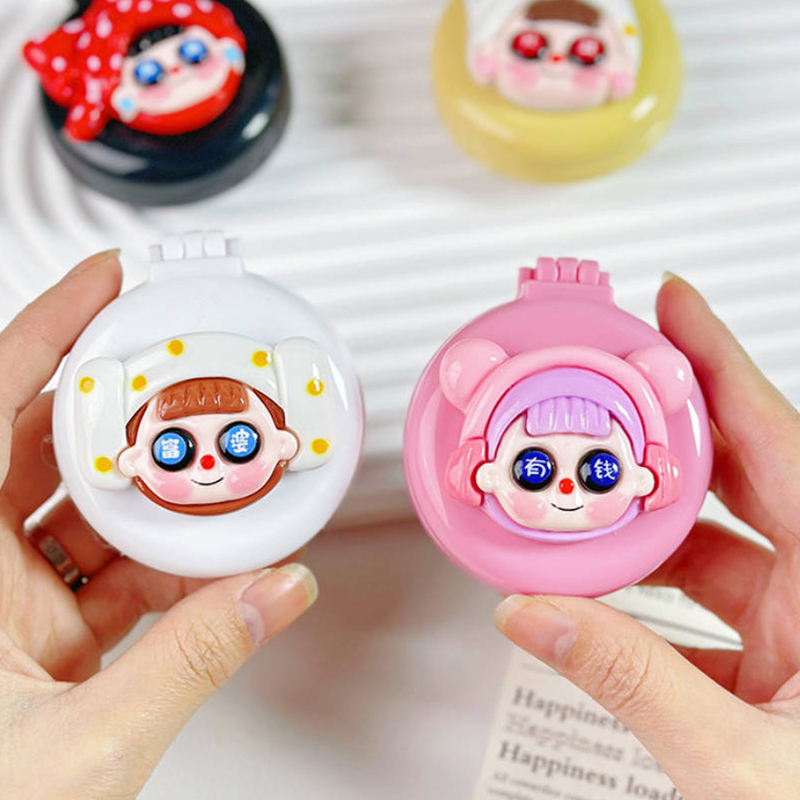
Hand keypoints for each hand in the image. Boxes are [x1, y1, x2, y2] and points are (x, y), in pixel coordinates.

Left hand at [0, 251, 317, 799]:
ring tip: (211, 475)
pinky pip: (109, 573)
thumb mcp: (85, 747)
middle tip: (182, 374)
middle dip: (124, 406)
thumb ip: (192, 662)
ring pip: (87, 513)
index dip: (47, 333)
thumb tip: (274, 594)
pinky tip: (205, 564)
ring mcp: (9, 610)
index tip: (101, 284)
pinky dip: (162, 562)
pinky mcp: (42, 642)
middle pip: (49, 449)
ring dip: (155, 494)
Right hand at [494, 274, 799, 798]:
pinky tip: (611, 606)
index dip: (717, 365)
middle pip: (739, 475)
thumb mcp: (736, 761)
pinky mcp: (782, 667)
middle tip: (607, 394)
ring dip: (647, 527)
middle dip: (665, 431)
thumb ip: (629, 681)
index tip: (673, 308)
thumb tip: (537, 619)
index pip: (775, 439)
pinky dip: (654, 596)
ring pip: (715, 543)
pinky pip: (709, 603)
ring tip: (589, 511)